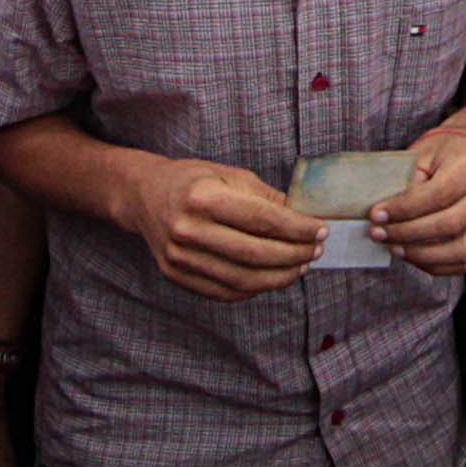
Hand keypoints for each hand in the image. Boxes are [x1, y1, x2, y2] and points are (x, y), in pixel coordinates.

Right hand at [126, 156, 326, 298]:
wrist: (144, 195)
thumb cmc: (193, 181)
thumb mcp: (230, 175)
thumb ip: (267, 198)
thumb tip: (305, 218)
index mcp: (202, 196)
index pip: (262, 219)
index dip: (297, 228)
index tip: (320, 230)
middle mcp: (187, 229)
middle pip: (255, 253)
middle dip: (294, 255)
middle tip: (316, 250)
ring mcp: (179, 256)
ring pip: (242, 278)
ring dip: (280, 276)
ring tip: (300, 266)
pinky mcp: (176, 275)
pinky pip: (224, 291)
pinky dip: (255, 288)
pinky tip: (273, 277)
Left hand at [372, 122, 465, 275]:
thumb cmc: (441, 155)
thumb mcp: (421, 156)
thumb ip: (407, 184)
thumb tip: (385, 217)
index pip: (439, 194)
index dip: (405, 209)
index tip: (376, 215)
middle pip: (451, 224)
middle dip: (409, 234)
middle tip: (379, 234)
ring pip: (461, 250)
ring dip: (422, 255)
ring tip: (394, 248)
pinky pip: (465, 262)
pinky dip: (435, 265)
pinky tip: (412, 256)